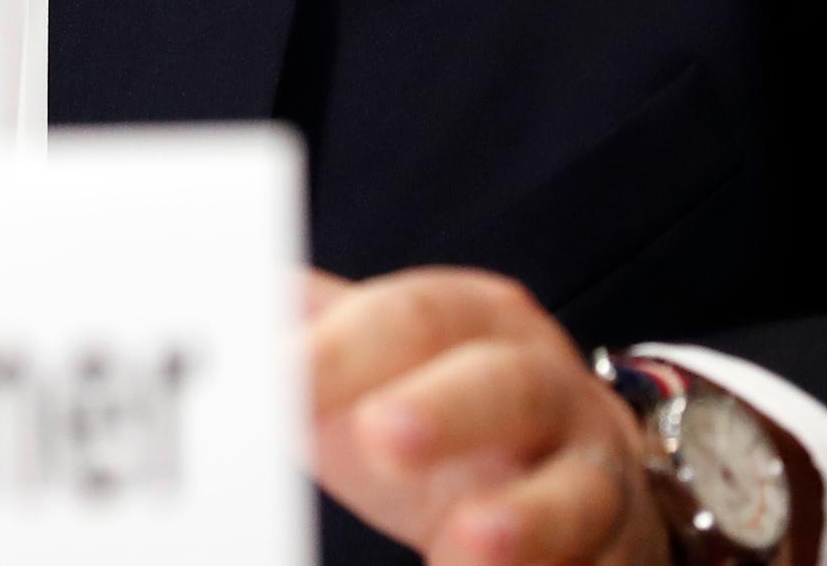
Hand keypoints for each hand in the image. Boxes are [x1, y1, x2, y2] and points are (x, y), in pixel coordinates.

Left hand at [306, 267, 668, 565]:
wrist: (576, 462)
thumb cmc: (440, 397)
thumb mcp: (375, 351)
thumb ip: (302, 322)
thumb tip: (212, 288)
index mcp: (478, 321)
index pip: (414, 318)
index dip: (347, 346)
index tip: (277, 377)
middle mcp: (548, 388)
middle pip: (507, 387)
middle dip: (447, 410)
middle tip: (381, 439)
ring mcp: (592, 476)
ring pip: (577, 493)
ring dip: (526, 522)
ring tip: (466, 548)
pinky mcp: (614, 555)